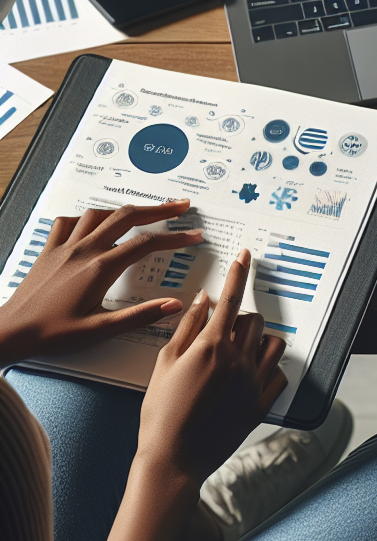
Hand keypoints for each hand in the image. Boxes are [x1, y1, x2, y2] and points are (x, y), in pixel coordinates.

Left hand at [0, 200, 203, 366]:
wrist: (9, 332)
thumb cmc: (50, 333)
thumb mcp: (100, 330)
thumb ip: (140, 315)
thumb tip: (173, 305)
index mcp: (100, 269)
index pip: (147, 244)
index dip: (175, 238)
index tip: (194, 236)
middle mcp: (84, 251)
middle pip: (128, 217)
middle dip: (159, 209)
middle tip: (180, 207)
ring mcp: (65, 247)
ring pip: (100, 213)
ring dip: (125, 209)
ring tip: (142, 212)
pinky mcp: (49, 250)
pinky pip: (68, 221)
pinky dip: (86, 216)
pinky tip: (92, 222)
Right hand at [136, 249, 286, 488]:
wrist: (172, 460)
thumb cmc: (161, 413)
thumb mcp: (164, 363)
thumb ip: (187, 327)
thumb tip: (204, 299)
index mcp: (211, 346)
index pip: (231, 299)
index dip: (239, 273)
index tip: (246, 256)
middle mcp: (238, 360)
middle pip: (254, 320)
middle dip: (240, 320)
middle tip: (223, 333)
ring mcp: (253, 383)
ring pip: (273, 343)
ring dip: (259, 341)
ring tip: (240, 353)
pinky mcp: (262, 405)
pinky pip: (280, 375)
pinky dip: (269, 370)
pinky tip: (252, 375)